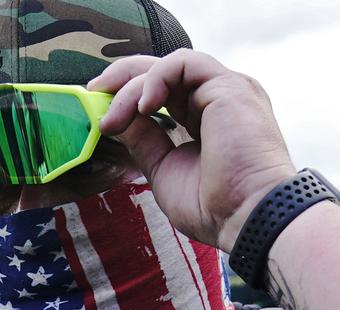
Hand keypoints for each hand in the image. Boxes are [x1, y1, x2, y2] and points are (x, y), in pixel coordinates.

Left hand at [87, 49, 296, 251]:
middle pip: (163, 72)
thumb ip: (143, 140)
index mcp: (205, 118)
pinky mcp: (229, 86)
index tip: (99, 111)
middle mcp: (217, 99)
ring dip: (132, 86)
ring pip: (168, 67)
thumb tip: (115, 119)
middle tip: (93, 93)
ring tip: (114, 117)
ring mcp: (225, 90)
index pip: (162, 91)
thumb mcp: (163, 168)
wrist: (246, 217)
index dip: (127, 95)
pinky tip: (143, 107)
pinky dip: (155, 78)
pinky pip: (183, 63)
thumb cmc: (213, 206)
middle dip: (122, 78)